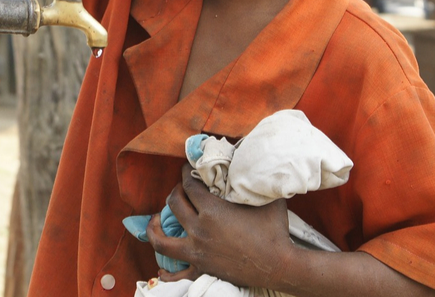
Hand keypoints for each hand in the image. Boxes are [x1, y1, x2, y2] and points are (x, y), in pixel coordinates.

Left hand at [147, 165, 295, 289]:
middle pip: (174, 204)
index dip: (186, 173)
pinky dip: (167, 272)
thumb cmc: (275, 230)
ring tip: (155, 220)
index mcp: (212, 210)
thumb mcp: (267, 197)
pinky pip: (177, 273)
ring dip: (155, 228)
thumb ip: (256, 178)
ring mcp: (198, 251)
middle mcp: (199, 229)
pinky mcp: (202, 268)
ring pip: (162, 240)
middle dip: (175, 191)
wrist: (279, 266)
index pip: (189, 185)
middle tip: (181, 188)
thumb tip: (254, 160)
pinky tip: (161, 269)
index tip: (188, 168)